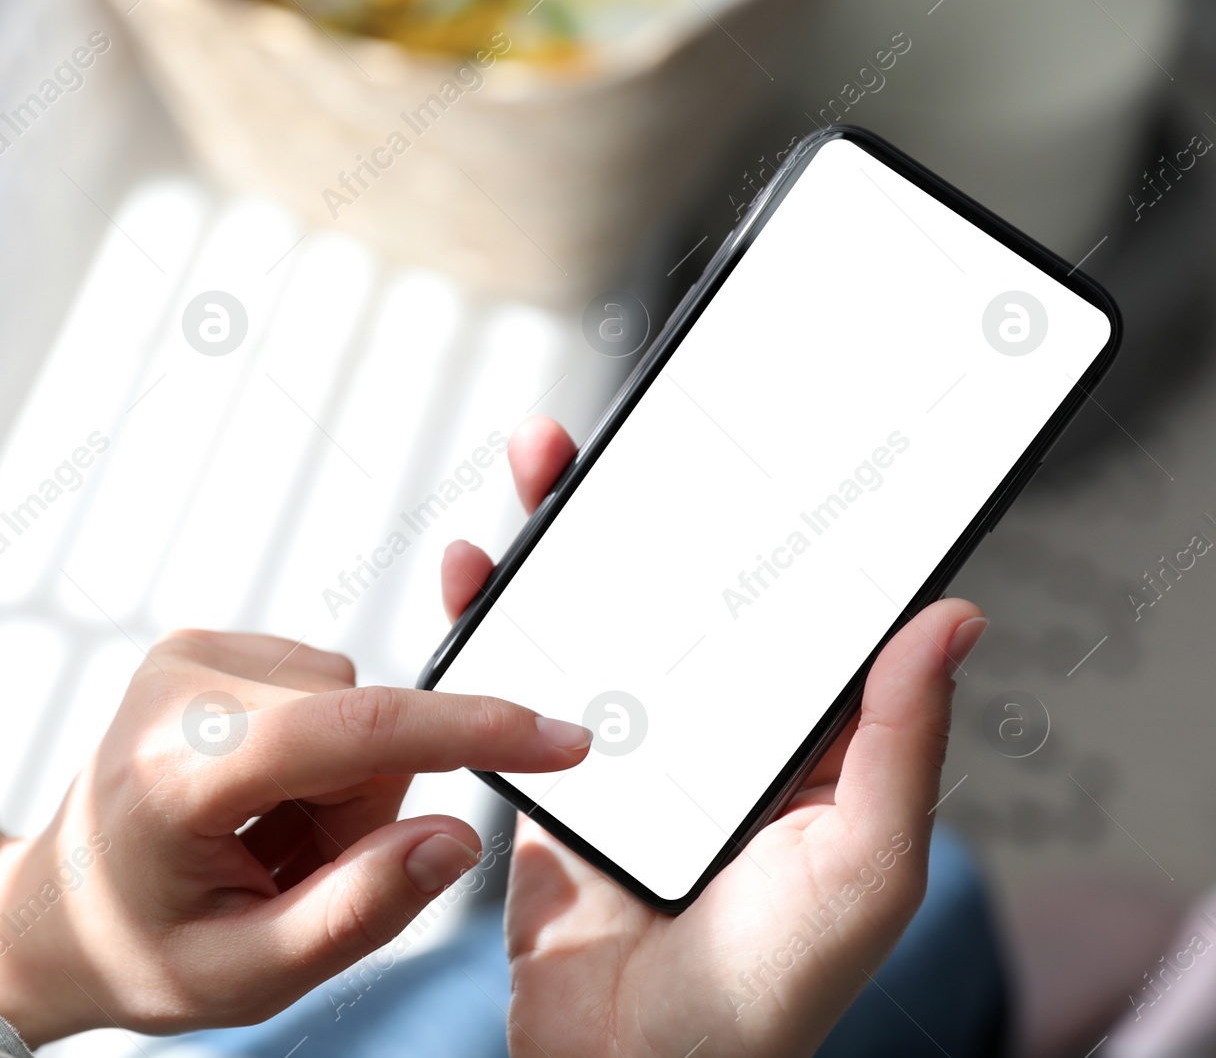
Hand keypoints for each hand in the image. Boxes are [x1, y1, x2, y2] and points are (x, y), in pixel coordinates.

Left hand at [0, 630, 590, 1043]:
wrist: (56, 908)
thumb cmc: (143, 950)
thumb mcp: (249, 974)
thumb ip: (359, 911)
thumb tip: (456, 838)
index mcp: (179, 770)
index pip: (353, 730)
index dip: (472, 733)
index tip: (564, 741)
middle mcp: (181, 683)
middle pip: (368, 725)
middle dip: (364, 808)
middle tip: (289, 869)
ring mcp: (190, 651)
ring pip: (358, 703)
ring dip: (341, 784)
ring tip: (265, 837)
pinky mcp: (208, 643)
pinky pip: (330, 688)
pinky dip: (320, 753)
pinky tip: (257, 795)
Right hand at [441, 416, 987, 1057]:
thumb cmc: (771, 992)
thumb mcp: (864, 861)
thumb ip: (897, 743)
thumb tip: (953, 619)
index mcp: (790, 739)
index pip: (777, 606)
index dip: (758, 523)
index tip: (736, 448)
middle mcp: (708, 732)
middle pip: (670, 594)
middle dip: (639, 508)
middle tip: (613, 436)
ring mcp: (625, 751)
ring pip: (589, 622)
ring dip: (558, 545)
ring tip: (537, 468)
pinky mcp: (552, 781)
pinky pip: (516, 687)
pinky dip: (490, 626)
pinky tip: (473, 576)